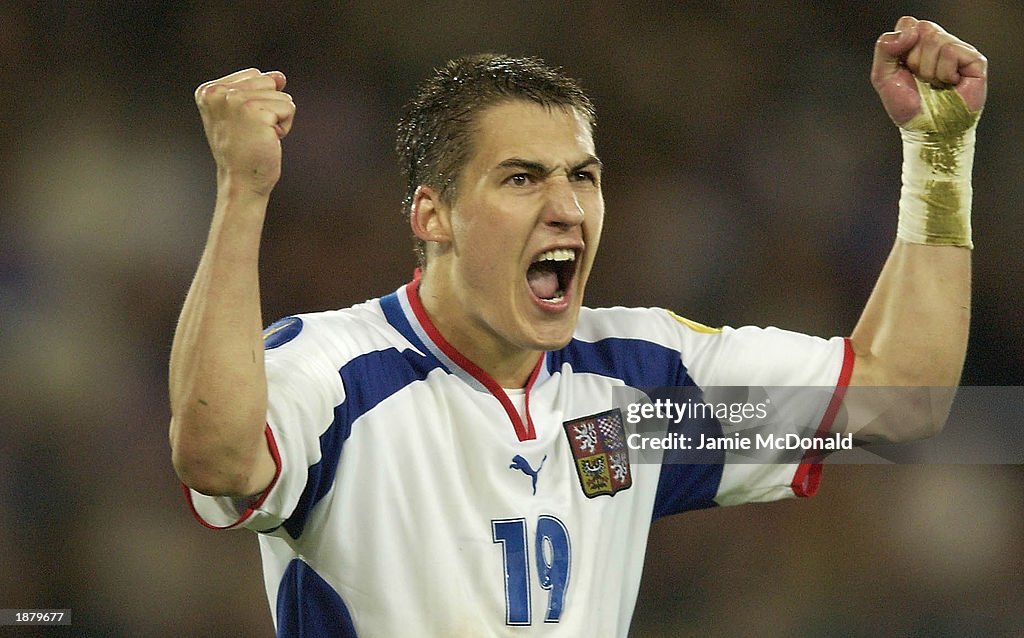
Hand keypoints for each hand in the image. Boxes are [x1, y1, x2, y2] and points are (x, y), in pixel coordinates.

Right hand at [194, 69, 295, 195]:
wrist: (242, 182)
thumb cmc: (243, 151)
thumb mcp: (245, 114)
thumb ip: (257, 90)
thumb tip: (279, 76)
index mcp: (209, 90)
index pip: (254, 75)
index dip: (258, 100)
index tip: (244, 124)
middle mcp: (219, 92)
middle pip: (268, 81)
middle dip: (270, 107)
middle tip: (253, 132)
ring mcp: (236, 101)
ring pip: (281, 94)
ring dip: (278, 118)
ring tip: (259, 136)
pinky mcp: (256, 112)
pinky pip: (289, 107)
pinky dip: (285, 126)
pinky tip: (268, 140)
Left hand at [870, 16, 986, 126]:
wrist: (927, 129)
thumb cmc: (908, 105)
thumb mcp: (883, 77)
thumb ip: (884, 49)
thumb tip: (908, 31)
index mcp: (917, 43)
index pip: (908, 23)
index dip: (902, 43)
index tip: (903, 67)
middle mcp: (939, 42)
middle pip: (922, 28)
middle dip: (914, 59)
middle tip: (919, 78)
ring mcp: (958, 50)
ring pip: (937, 40)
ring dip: (928, 70)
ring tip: (934, 84)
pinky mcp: (974, 60)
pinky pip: (951, 52)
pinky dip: (943, 73)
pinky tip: (949, 84)